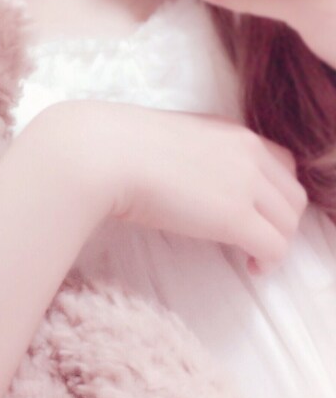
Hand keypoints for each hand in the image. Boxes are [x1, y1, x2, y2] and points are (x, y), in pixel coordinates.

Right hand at [45, 101, 307, 274]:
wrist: (104, 154)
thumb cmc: (117, 145)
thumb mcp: (165, 139)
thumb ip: (188, 154)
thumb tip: (181, 176)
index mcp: (228, 131)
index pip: (279, 162)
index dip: (275, 191)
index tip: (257, 210)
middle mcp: (246, 152)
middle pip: (292, 193)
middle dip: (282, 219)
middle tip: (258, 236)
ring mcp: (244, 183)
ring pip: (289, 222)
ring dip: (277, 241)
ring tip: (253, 254)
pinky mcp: (235, 216)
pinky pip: (275, 246)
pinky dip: (269, 261)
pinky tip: (252, 267)